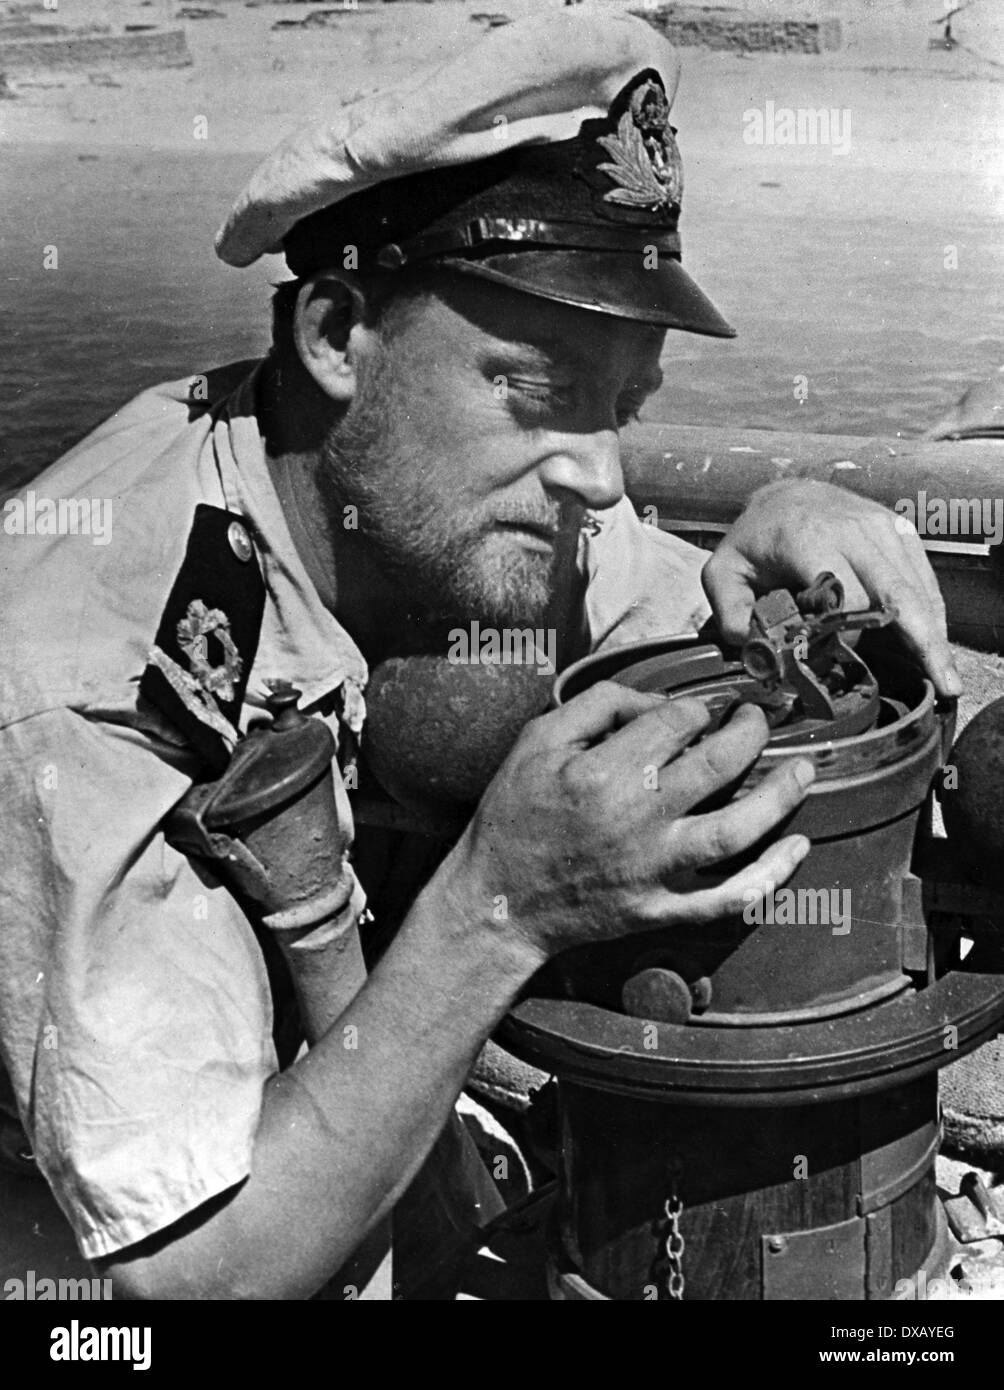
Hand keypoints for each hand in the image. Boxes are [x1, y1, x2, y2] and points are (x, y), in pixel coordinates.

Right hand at [439, 681, 813, 962]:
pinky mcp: (660, 910)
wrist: (498, 901)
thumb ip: (597, 707)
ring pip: (735, 832)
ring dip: (779, 798)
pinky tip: (798, 850)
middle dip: (750, 733)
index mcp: (601, 773)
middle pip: (717, 766)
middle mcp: (635, 820)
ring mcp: (652, 871)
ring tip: (805, 770)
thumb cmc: (514, 815)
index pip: (674, 723)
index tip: (696, 713)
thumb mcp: (537, 740)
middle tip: (758, 720)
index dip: (695, 708)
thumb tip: (658, 703)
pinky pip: (727, 900)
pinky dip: (769, 877)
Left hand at [703, 480, 961, 698]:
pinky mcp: (900, 531)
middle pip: (895, 591)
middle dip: (918, 639)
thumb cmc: (753, 542)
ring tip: (948, 677)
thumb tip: (752, 647)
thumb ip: (729, 611)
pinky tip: (936, 645)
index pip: (844, 593)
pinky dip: (932, 613)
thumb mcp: (723, 572)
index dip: (846, 632)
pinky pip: (923, 577)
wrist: (783, 495)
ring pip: (916, 587)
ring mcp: (883, 527)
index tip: (838, 657)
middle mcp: (853, 528)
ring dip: (933, 633)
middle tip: (940, 683)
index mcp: (806, 536)